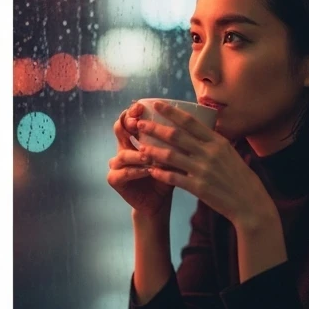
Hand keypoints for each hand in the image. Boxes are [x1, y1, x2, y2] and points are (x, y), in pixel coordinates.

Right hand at [107, 102, 174, 216]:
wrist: (159, 201)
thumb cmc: (168, 175)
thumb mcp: (174, 156)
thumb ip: (176, 142)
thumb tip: (192, 123)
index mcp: (136, 138)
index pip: (129, 118)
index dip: (132, 111)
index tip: (142, 107)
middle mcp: (124, 147)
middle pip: (119, 129)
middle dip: (127, 125)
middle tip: (137, 124)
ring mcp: (117, 164)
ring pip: (122, 154)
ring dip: (136, 154)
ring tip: (148, 155)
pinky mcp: (115, 180)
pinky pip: (122, 173)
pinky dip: (135, 172)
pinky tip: (147, 171)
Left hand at [134, 101, 274, 229]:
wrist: (249, 202)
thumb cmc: (239, 177)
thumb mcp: (230, 153)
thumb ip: (214, 142)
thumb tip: (201, 128)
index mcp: (218, 141)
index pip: (190, 122)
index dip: (171, 112)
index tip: (156, 104)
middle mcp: (209, 153)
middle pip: (176, 136)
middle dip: (155, 128)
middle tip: (140, 124)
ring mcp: (203, 170)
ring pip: (171, 156)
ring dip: (153, 151)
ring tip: (140, 147)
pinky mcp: (199, 188)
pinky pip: (174, 178)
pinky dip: (161, 173)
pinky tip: (151, 170)